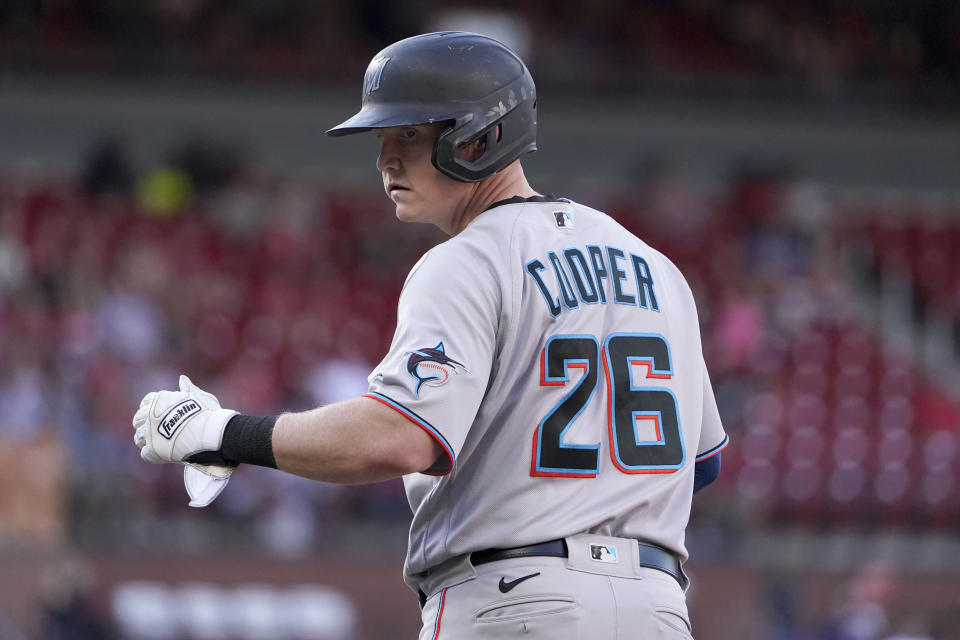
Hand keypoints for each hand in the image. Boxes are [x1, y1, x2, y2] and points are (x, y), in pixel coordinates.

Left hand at [133, 375, 237, 506]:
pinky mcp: (152, 450)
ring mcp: (149, 433)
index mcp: (159, 399)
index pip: (146, 402)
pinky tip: (165, 455)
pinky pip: (145, 453)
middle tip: (160, 432)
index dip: (152, 410)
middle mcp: (149, 414)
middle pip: (138, 420)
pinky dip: (154, 455)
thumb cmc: (209, 414)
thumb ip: (188, 389)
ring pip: (139, 438)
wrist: (211, 433)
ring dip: (148, 441)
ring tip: (162, 445)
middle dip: (146, 425)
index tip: (161, 416)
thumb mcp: (200, 397)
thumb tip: (182, 378)